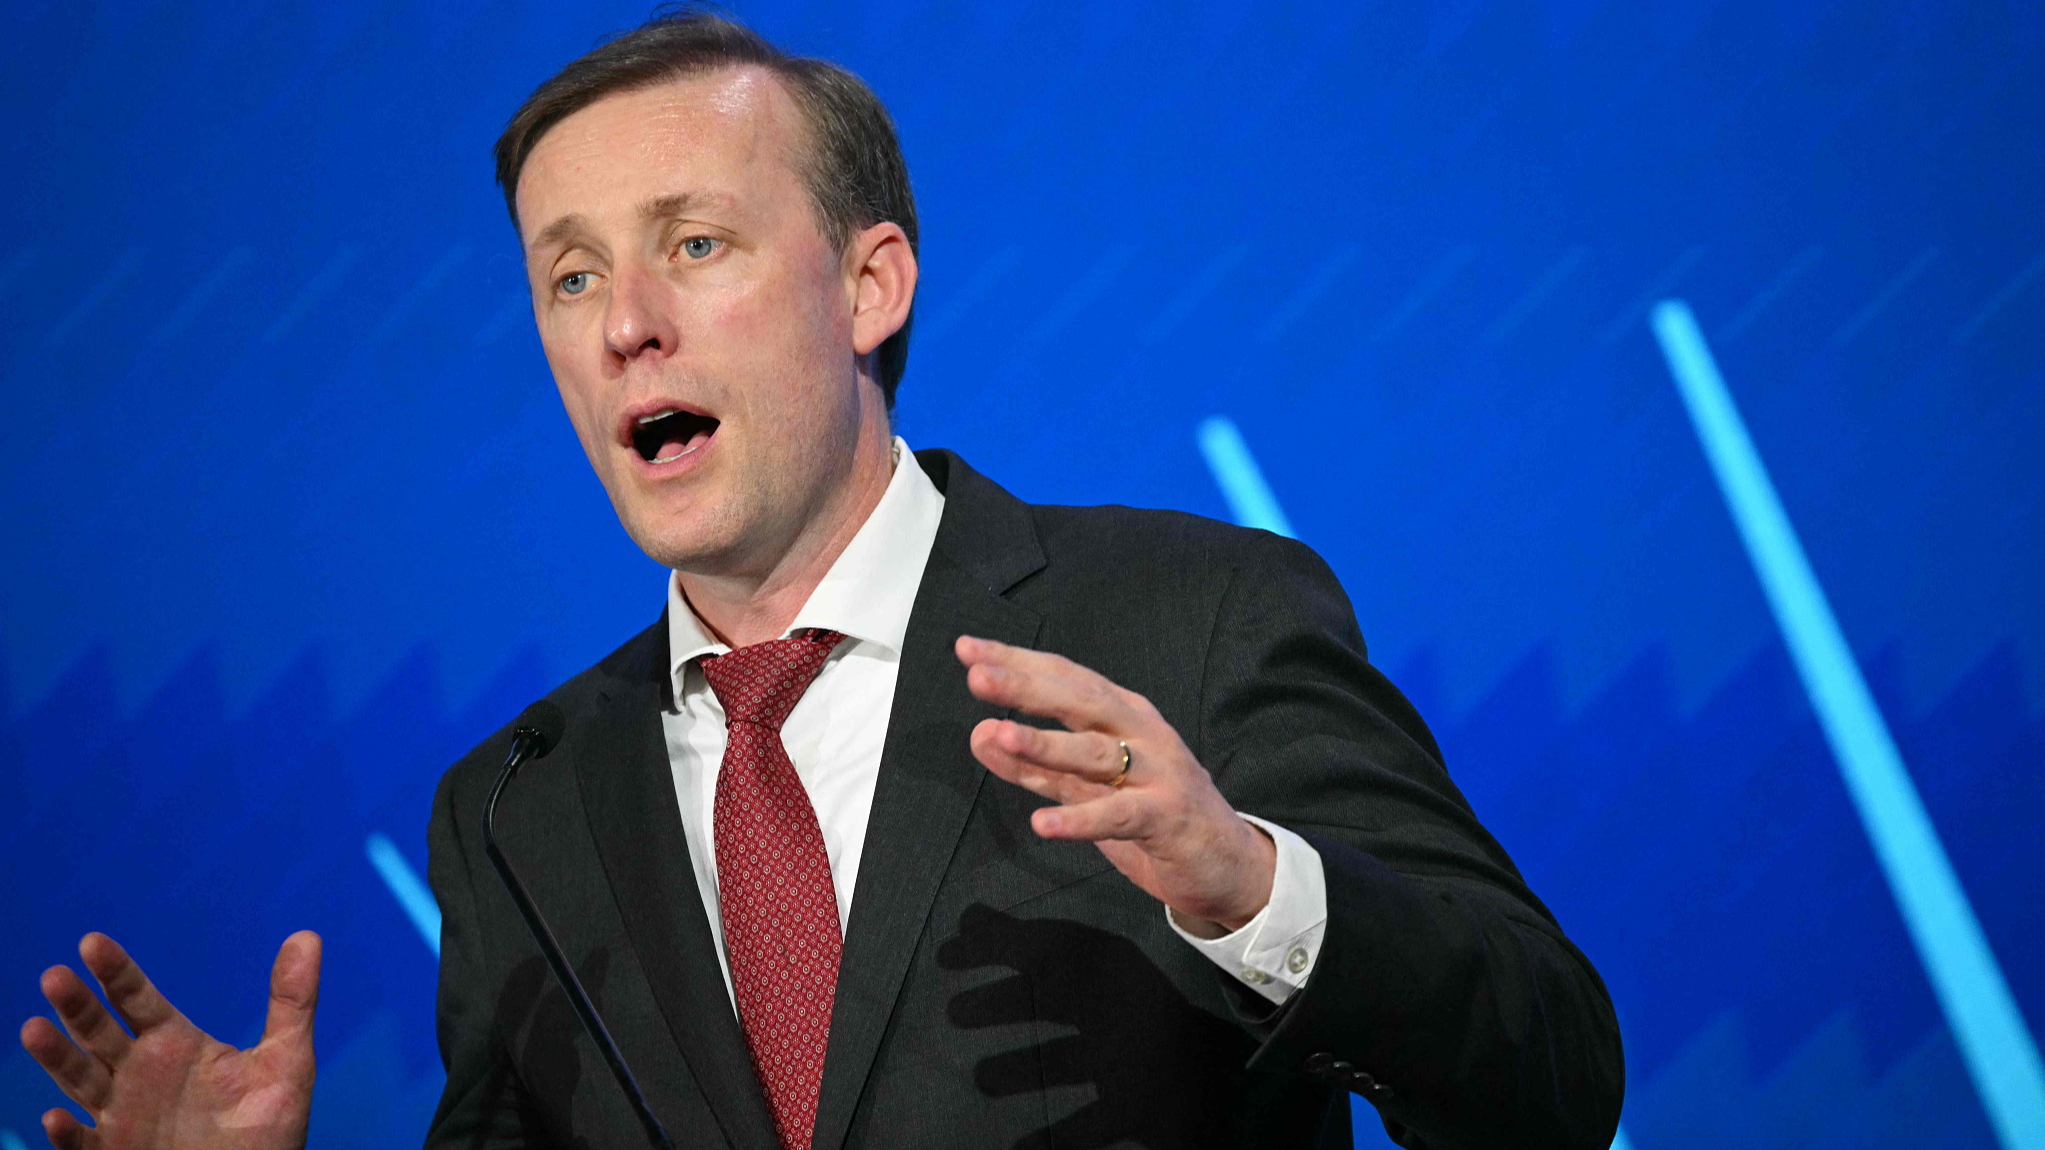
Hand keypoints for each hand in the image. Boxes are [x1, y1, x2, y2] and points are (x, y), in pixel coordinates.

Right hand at [18, 931, 320, 1149]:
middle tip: (55, 976)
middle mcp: (139, 1074)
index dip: (115, 972)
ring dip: (58, 1058)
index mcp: (174, 1044)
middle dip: (77, 1006)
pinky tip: (56, 1118)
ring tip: (33, 1029)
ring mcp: (123, 1115)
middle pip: (99, 1033)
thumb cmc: (267, 1125)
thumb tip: (307, 936)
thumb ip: (292, 1000)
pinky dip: (69, 1135)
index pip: (136, 999)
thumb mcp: (287, 1060)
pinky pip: (84, 1145)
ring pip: (81, 1080)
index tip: (92, 942)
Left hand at [956, 636, 1275, 934]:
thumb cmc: (1152, 815)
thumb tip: (979, 733)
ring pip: (1097, 753)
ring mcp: (1159, 772)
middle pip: (1081, 700)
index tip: (968, 649)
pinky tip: (1043, 824)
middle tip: (979, 676)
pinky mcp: (1167, 818)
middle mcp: (1142, 733)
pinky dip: (1080, 818)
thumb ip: (1034, 764)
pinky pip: (1118, 815)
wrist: (1227, 864)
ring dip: (1047, 743)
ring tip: (1001, 735)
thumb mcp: (1085, 787)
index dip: (1018, 662)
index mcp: (1122, 716)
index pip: (1065, 678)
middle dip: (1029, 686)